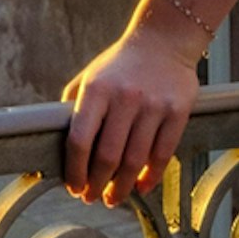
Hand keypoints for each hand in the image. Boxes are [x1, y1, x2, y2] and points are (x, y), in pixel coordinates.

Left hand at [60, 25, 202, 206]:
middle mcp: (124, 97)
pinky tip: (141, 186)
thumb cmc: (120, 65)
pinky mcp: (177, 112)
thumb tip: (61, 148)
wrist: (164, 40)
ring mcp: (153, 105)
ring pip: (135, 160)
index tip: (73, 186)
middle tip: (91, 198)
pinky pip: (163, 154)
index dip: (74, 170)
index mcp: (97, 89)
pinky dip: (151, 177)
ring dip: (121, 187)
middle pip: (107, 156)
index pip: (80, 140)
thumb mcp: (90, 77)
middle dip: (96, 184)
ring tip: (113, 198)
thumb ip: (74, 108)